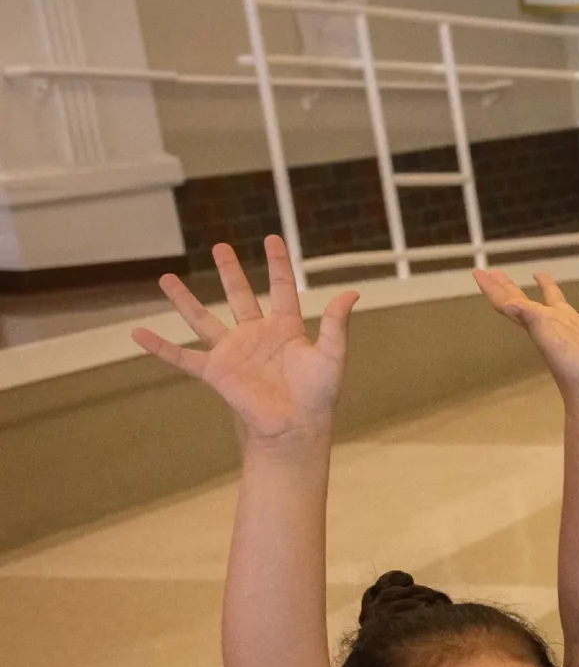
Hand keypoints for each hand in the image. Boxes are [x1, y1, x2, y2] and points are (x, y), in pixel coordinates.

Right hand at [131, 237, 354, 442]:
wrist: (296, 427)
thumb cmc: (318, 395)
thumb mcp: (331, 355)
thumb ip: (336, 324)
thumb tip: (352, 293)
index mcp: (285, 328)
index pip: (281, 288)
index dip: (277, 264)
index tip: (272, 239)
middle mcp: (256, 335)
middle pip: (239, 296)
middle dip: (229, 271)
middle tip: (220, 247)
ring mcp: (233, 352)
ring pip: (203, 319)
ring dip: (184, 300)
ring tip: (165, 278)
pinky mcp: (216, 372)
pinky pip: (182, 357)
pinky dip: (159, 347)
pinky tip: (137, 333)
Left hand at [475, 270, 578, 400]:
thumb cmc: (573, 368)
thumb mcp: (549, 341)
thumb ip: (531, 319)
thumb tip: (508, 303)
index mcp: (538, 324)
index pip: (509, 303)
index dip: (493, 288)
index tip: (478, 272)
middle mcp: (554, 324)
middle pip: (527, 301)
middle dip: (510, 287)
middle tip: (496, 273)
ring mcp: (578, 328)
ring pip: (560, 303)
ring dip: (549, 288)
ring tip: (539, 274)